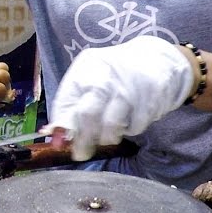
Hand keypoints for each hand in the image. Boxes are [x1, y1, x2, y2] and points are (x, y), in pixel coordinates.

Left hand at [45, 36, 194, 161]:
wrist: (157, 60)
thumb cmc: (115, 75)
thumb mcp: (91, 79)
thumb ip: (73, 105)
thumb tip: (55, 135)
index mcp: (86, 66)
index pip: (66, 100)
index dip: (63, 125)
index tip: (61, 142)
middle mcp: (107, 74)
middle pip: (88, 113)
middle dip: (83, 139)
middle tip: (81, 153)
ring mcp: (130, 86)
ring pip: (111, 125)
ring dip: (108, 137)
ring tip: (109, 134)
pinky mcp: (150, 98)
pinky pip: (135, 126)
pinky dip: (129, 131)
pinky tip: (129, 121)